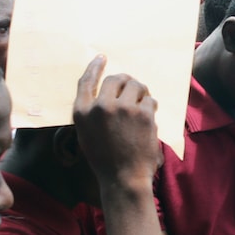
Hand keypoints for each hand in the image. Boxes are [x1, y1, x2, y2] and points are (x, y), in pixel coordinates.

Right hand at [73, 55, 162, 186]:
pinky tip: (150, 116)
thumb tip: (108, 93)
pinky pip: (150, 100)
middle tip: (133, 88)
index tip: (102, 58)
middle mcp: (101, 107)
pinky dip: (151, 106)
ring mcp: (123, 109)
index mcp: (82, 112)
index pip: (86, 81)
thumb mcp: (87, 134)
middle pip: (116, 79)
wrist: (124, 177)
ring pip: (136, 86)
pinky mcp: (143, 114)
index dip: (95, 67)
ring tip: (143, 104)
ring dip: (141, 92)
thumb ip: (93, 112)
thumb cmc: (106, 159)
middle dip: (127, 81)